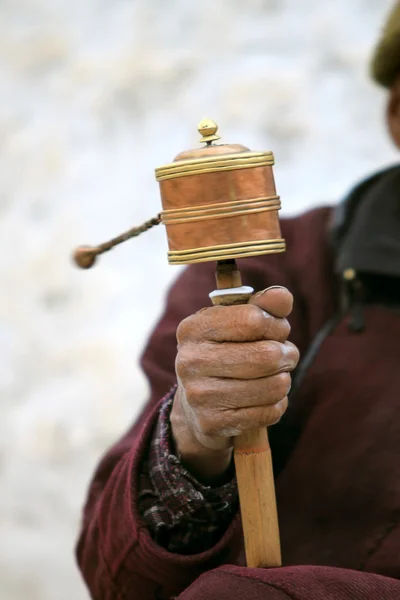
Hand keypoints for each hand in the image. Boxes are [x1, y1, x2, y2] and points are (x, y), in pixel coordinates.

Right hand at [170, 286, 298, 483]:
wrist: (195, 405)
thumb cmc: (225, 352)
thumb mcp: (238, 323)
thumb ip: (263, 305)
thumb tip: (282, 297)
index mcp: (193, 328)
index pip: (254, 319)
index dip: (276, 325)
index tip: (275, 330)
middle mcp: (190, 360)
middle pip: (267, 356)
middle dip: (287, 355)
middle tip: (284, 356)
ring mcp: (198, 394)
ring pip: (273, 387)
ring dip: (284, 381)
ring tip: (275, 377)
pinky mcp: (211, 423)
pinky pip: (268, 413)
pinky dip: (277, 405)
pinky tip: (265, 399)